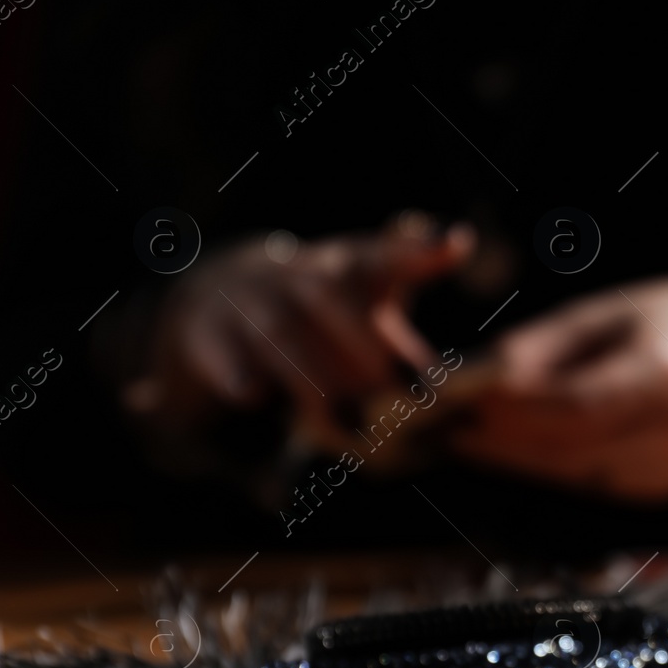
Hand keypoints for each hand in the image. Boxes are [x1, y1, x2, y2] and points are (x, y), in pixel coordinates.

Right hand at [126, 213, 472, 443]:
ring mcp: (251, 299)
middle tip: (406, 400)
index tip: (457, 243)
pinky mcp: (208, 331)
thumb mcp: (364, 314)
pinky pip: (222, 350)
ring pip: (280, 332)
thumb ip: (406, 353)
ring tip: (348, 424)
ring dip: (314, 379)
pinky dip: (234, 372)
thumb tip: (458, 409)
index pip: (385, 255)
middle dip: (368, 348)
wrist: (219, 293)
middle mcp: (299, 274)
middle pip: (332, 298)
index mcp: (348, 266)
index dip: (419, 250)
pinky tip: (252, 396)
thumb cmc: (319, 316)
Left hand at [447, 277, 667, 501]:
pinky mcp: (660, 489)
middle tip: (443, 425)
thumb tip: (470, 381)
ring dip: (515, 457)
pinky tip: (519, 444)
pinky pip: (587, 481)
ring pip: (568, 475)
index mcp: (666, 381)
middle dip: (496, 441)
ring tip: (468, 431)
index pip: (570, 410)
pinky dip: (549, 464)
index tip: (453, 402)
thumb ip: (541, 351)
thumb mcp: (610, 313)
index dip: (507, 413)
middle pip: (562, 453)